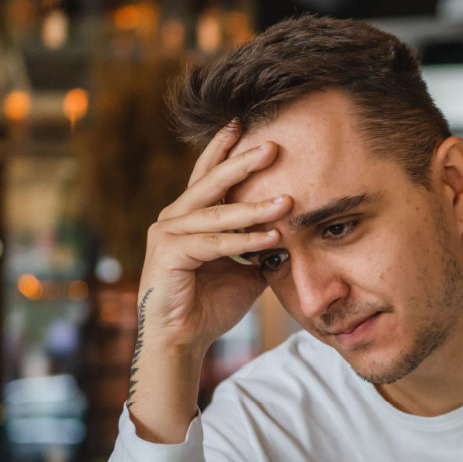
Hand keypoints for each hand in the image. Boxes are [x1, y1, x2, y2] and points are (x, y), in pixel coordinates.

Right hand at [128, 124, 292, 442]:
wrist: (183, 340)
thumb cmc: (211, 304)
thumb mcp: (247, 269)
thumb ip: (263, 245)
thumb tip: (296, 231)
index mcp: (191, 216)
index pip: (210, 174)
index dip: (227, 149)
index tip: (247, 122)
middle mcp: (174, 218)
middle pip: (212, 183)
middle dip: (242, 162)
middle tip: (273, 144)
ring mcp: (167, 234)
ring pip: (216, 213)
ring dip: (253, 207)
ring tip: (288, 200)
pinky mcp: (169, 255)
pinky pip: (212, 244)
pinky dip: (243, 241)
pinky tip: (271, 238)